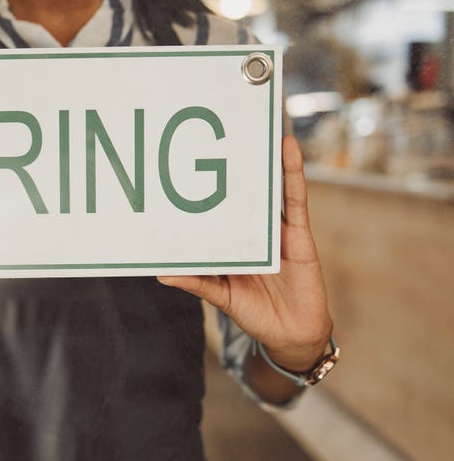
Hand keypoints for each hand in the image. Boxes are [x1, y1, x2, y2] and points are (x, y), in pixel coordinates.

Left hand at [159, 135, 331, 372]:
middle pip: (241, 190)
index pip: (216, 207)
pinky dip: (292, 172)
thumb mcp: (220, 296)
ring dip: (263, 156)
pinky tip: (287, 148)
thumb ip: (196, 282)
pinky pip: (295, 198)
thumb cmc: (255, 313)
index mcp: (232, 240)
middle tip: (217, 127)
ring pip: (268, 185)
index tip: (182, 162)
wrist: (292, 335)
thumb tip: (161, 273)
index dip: (204, 186)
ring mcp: (276, 227)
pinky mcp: (298, 232)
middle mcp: (252, 228)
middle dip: (232, 161)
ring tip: (253, 124)